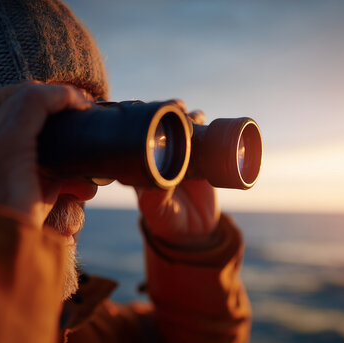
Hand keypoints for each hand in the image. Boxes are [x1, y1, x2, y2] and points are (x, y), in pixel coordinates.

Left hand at [0, 81, 96, 227]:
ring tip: (47, 114)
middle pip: (14, 93)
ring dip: (23, 102)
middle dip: (45, 94)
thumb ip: (62, 181)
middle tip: (67, 105)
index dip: (62, 95)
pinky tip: (21, 130)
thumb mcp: (44, 206)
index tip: (81, 103)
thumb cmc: (8, 235)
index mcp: (3, 148)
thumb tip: (85, 180)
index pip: (34, 99)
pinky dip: (5, 118)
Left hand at [135, 100, 220, 247]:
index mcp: (142, 164)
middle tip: (177, 108)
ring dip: (186, 115)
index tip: (150, 109)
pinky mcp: (201, 159)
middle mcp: (161, 155)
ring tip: (192, 114)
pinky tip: (205, 119)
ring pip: (182, 127)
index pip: (138, 134)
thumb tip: (160, 176)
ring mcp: (182, 155)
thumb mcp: (157, 212)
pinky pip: (202, 138)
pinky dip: (204, 125)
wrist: (195, 233)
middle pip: (161, 125)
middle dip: (167, 111)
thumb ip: (155, 197)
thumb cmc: (168, 223)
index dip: (143, 119)